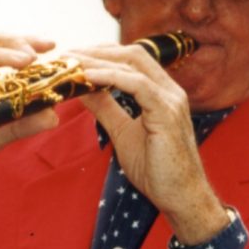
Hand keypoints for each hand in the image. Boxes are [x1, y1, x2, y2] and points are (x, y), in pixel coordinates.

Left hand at [72, 43, 228, 245]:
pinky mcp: (167, 113)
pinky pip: (137, 85)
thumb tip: (83, 88)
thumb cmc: (157, 170)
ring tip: (72, 62)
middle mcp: (169, 90)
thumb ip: (106, 108)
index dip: (102, 53)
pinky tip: (88, 76)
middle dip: (97, 50)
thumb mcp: (122, 132)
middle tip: (67, 54)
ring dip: (98, 60)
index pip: (131, 59)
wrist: (181, 197)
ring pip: (133, 64)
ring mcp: (171, 99)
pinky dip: (110, 77)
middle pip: (131, 53)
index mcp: (161, 92)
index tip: (74, 56)